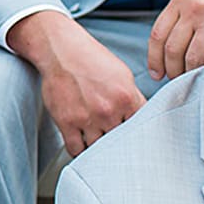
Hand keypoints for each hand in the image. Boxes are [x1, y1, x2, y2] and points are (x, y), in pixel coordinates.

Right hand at [9, 11, 143, 155]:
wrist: (61, 51)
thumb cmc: (90, 59)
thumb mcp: (122, 74)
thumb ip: (133, 98)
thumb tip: (141, 116)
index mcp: (127, 98)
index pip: (141, 128)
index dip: (139, 135)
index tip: (136, 140)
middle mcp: (109, 110)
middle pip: (121, 142)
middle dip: (120, 143)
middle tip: (117, 144)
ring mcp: (87, 118)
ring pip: (99, 148)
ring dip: (100, 148)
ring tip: (99, 143)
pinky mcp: (67, 123)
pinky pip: (76, 150)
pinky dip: (80, 152)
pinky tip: (82, 145)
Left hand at [147, 0, 203, 81]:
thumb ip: (183, 12)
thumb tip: (168, 49)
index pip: (158, 34)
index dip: (155, 59)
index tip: (157, 73)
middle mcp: (195, 8)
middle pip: (173, 50)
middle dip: (172, 70)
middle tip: (176, 78)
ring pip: (193, 59)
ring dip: (190, 74)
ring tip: (194, 79)